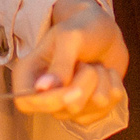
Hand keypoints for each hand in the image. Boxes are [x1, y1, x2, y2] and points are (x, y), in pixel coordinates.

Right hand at [12, 0, 128, 131]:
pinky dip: (112, 86)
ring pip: (88, 110)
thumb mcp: (69, 39)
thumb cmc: (82, 29)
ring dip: (99, 82)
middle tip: (84, 63)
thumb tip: (42, 88)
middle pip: (61, 109)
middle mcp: (46, 96)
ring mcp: (68, 106)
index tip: (69, 88)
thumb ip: (60, 64)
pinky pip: (107, 109)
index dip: (48, 101)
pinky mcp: (91, 110)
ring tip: (93, 65)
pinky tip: (105, 74)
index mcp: (29, 75)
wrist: (106, 32)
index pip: (26, 103)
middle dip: (83, 84)